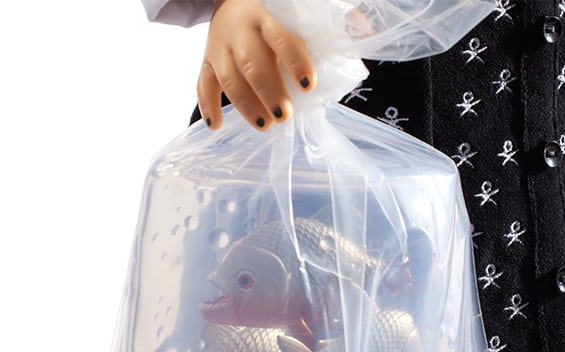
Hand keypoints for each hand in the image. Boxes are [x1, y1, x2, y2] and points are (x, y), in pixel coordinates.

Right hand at [199, 0, 316, 130]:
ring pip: (229, 78)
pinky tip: (216, 124)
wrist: (231, 1)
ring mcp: (221, 48)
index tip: (308, 85)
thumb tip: (361, 32)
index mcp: (268, 17)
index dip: (295, 62)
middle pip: (252, 64)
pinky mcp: (207, 62)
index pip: (281, 40)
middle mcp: (241, 33)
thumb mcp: (295, 12)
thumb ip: (326, 23)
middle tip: (284, 115)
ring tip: (264, 125)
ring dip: (245, 105)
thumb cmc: (274, 15)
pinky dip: (207, 105)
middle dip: (268, 92)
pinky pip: (203, 84)